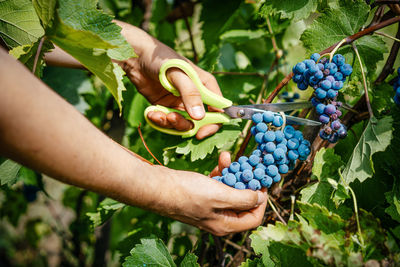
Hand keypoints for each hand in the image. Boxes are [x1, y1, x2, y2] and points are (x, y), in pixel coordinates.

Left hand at [116, 21, 222, 138]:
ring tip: (158, 114)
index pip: (219, 109)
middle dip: (186, 125)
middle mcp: (196, 96)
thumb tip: (200, 117)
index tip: (200, 133)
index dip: (213, 123)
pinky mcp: (167, 107)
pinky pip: (167, 122)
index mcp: (205, 85)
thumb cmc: (161, 59)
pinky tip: (151, 113)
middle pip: (200, 122)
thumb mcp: (178, 74)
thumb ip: (190, 94)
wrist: (137, 57)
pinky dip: (159, 121)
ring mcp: (181, 103)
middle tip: (172, 119)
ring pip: (183, 124)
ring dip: (170, 123)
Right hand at [149, 152, 267, 235]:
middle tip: (249, 166)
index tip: (262, 182)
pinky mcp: (201, 195)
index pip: (254, 218)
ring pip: (230, 190)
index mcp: (225, 224)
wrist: (157, 187)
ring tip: (230, 158)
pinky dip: (221, 172)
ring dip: (233, 173)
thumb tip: (259, 198)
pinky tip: (221, 160)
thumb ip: (243, 198)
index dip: (261, 201)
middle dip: (246, 182)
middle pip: (243, 202)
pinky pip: (217, 185)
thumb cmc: (186, 193)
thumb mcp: (220, 195)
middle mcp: (219, 218)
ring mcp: (209, 206)